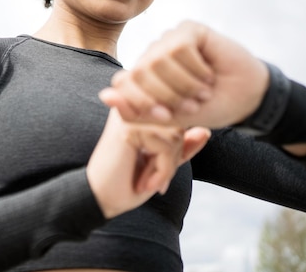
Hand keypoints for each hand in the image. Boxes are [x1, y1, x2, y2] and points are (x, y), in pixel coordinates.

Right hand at [86, 108, 209, 218]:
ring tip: (149, 181)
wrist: (100, 199)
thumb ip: (182, 147)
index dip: (177, 147)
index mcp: (139, 110)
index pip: (179, 119)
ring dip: (168, 165)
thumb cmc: (127, 182)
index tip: (161, 170)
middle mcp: (132, 105)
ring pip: (175, 134)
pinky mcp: (128, 128)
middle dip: (174, 156)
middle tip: (157, 179)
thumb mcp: (162, 164)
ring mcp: (129, 114)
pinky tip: (145, 183)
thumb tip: (206, 131)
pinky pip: (166, 144)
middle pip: (180, 124)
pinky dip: (163, 170)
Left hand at [100, 20, 268, 128]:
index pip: (122, 83)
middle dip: (166, 96)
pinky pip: (180, 48)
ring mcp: (168, 40)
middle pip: (139, 72)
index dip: (141, 103)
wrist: (246, 100)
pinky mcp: (188, 29)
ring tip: (202, 91)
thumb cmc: (207, 109)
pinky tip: (208, 74)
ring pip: (159, 60)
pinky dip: (195, 68)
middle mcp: (151, 55)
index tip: (166, 117)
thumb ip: (136, 111)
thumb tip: (105, 96)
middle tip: (190, 105)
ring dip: (184, 84)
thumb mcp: (169, 119)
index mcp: (142, 77)